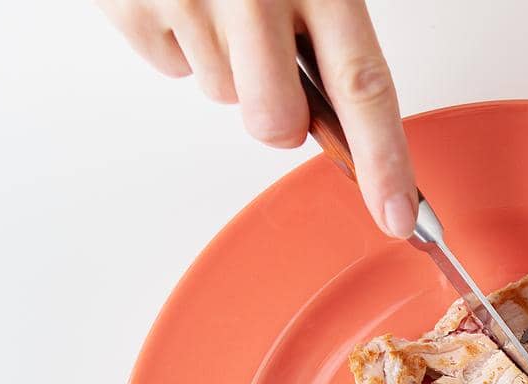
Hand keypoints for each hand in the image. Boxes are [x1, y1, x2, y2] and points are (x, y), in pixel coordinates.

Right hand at [97, 0, 416, 238]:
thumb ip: (328, 29)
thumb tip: (339, 117)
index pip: (363, 86)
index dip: (384, 161)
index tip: (398, 218)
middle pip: (276, 122)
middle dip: (278, 116)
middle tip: (269, 60)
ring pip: (221, 94)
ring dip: (225, 61)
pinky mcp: (129, 3)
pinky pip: (167, 64)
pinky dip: (175, 38)